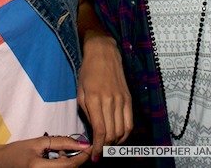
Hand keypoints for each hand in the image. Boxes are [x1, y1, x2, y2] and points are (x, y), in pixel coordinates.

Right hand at [0, 135, 89, 166]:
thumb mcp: (39, 142)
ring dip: (71, 163)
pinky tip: (58, 159)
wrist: (1, 162)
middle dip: (78, 160)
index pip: (69, 165)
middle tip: (80, 148)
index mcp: (39, 167)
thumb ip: (61, 143)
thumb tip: (82, 144)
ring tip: (64, 153)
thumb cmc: (18, 150)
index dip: (83, 156)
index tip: (91, 146)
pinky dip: (63, 166)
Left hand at [77, 33, 132, 160]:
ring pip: (122, 130)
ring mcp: (121, 100)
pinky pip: (130, 122)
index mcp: (95, 100)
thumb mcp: (80, 91)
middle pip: (112, 133)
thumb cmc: (87, 72)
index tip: (94, 156)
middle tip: (100, 151)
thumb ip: (86, 112)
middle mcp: (110, 101)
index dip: (98, 147)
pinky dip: (125, 133)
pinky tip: (118, 136)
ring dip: (115, 142)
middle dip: (106, 146)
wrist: (104, 53)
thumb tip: (92, 132)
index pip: (100, 130)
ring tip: (108, 145)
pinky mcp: (129, 98)